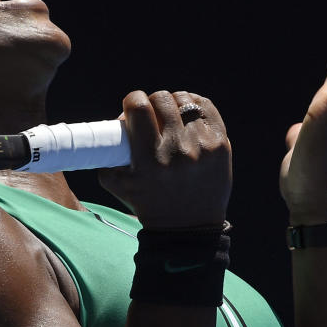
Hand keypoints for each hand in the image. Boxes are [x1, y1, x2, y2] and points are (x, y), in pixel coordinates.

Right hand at [99, 90, 231, 228]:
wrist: (188, 226)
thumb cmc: (148, 203)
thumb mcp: (117, 184)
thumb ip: (105, 155)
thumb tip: (116, 122)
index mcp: (150, 160)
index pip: (139, 107)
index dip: (132, 100)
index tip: (132, 107)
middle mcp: (177, 151)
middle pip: (161, 99)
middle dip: (151, 102)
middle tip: (150, 116)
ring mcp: (202, 147)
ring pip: (184, 100)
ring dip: (172, 104)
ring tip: (169, 117)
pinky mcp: (220, 144)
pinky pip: (205, 107)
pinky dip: (193, 105)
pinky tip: (186, 115)